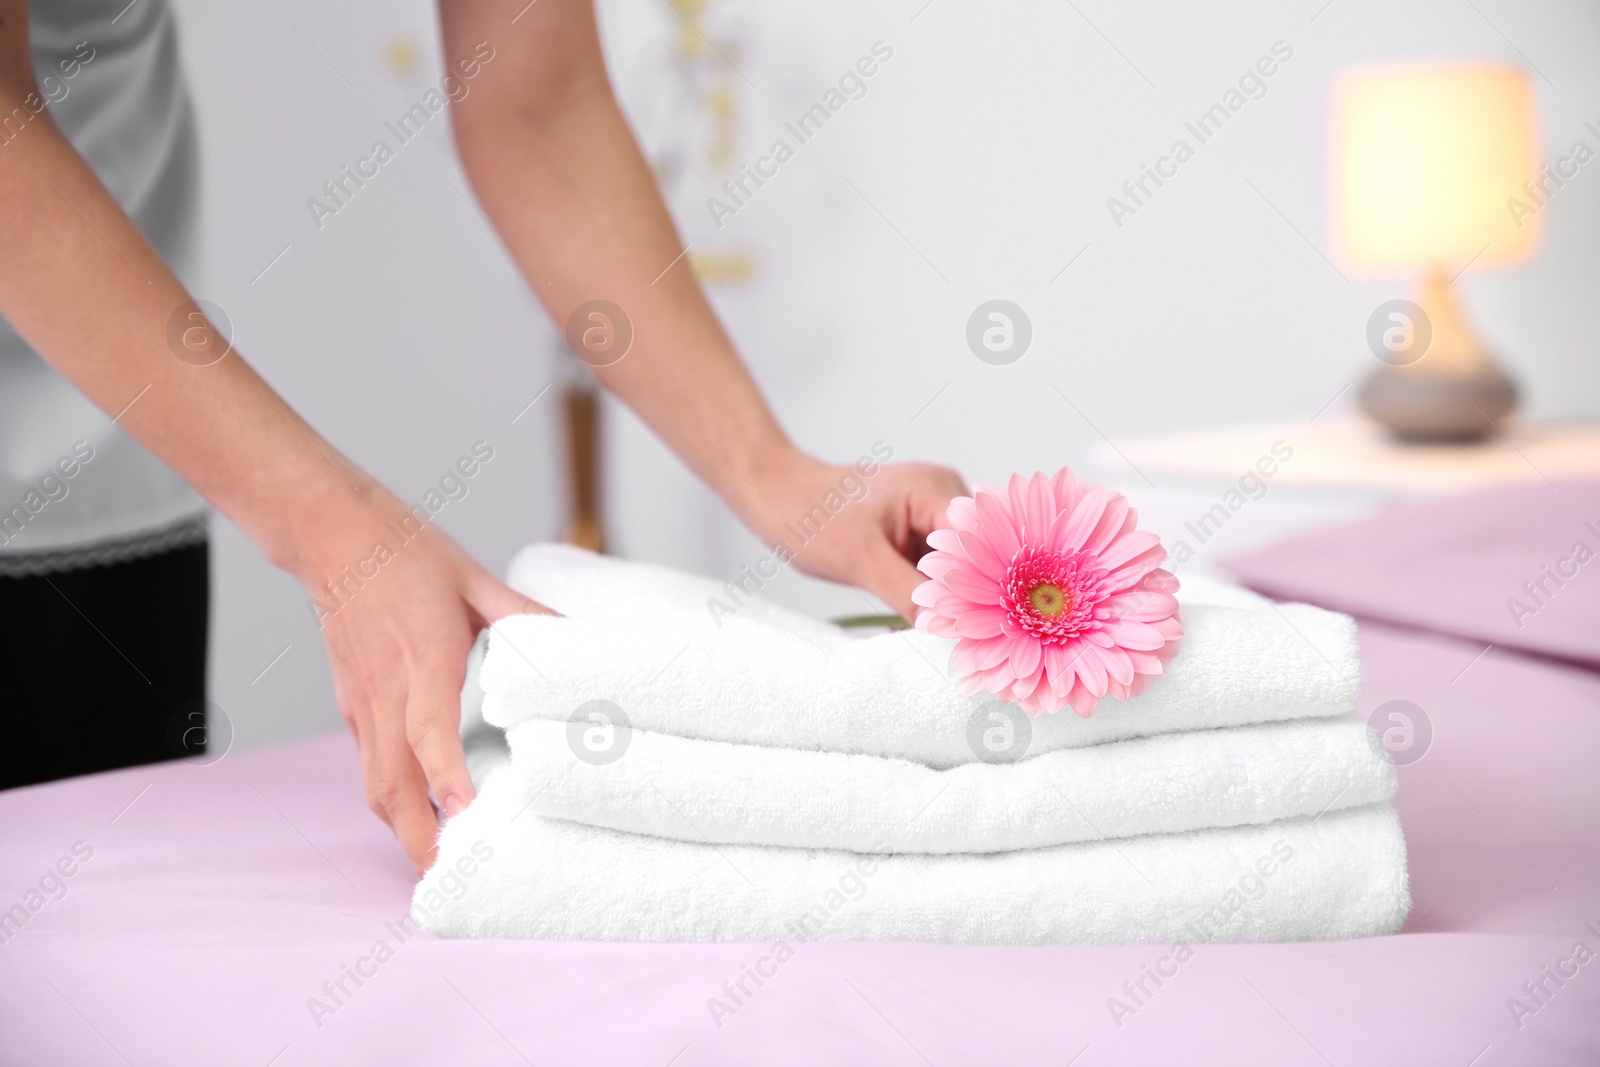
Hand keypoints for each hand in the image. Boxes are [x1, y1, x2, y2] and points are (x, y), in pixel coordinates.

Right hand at [285, 480, 551, 873]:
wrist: (329, 531)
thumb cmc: (403, 550)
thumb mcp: (474, 576)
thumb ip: (524, 615)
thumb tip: (575, 640)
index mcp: (423, 655)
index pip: (428, 727)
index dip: (445, 775)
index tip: (464, 814)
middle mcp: (387, 689)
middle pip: (393, 780)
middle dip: (418, 836)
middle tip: (452, 876)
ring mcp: (362, 700)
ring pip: (375, 781)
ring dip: (401, 827)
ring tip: (436, 861)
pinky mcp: (351, 701)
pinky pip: (368, 761)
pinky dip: (389, 796)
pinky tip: (416, 811)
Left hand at [743, 450, 966, 620]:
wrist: (778, 498)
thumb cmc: (810, 516)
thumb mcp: (861, 560)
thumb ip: (908, 592)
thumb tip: (945, 628)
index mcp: (935, 489)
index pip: (979, 544)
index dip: (980, 586)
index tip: (975, 629)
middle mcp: (942, 496)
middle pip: (975, 557)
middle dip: (966, 596)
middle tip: (958, 640)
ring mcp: (929, 516)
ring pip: (956, 568)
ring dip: (947, 599)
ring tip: (938, 633)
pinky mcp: (915, 534)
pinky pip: (935, 570)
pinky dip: (929, 595)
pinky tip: (922, 620)